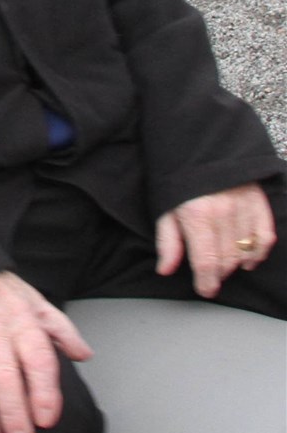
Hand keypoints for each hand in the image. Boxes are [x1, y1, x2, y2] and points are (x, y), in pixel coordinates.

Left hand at [156, 184, 275, 297]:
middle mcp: (223, 213)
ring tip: (224, 263)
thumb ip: (168, 241)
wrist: (199, 143)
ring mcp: (244, 206)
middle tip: (210, 273)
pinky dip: (259, 252)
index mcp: (197, 215)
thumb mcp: (165, 207)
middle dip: (218, 273)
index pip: (207, 262)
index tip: (205, 289)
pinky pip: (266, 236)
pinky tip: (249, 258)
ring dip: (235, 264)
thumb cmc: (179, 177)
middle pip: (227, 260)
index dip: (206, 283)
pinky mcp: (259, 201)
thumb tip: (165, 269)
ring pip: (245, 252)